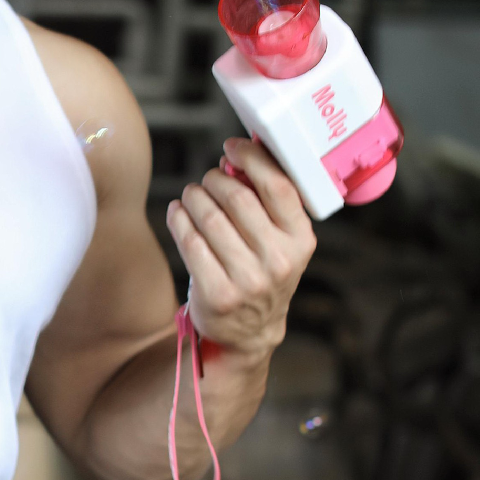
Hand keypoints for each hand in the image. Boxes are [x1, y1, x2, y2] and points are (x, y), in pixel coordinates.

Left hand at [165, 136, 314, 357]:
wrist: (250, 332)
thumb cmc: (261, 272)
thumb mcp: (280, 241)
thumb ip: (265, 202)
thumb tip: (233, 158)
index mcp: (301, 241)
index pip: (278, 186)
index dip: (251, 158)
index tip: (232, 146)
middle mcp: (279, 261)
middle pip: (237, 197)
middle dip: (215, 179)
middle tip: (207, 179)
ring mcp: (248, 280)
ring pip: (209, 217)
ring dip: (193, 197)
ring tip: (191, 195)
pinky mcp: (217, 294)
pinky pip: (190, 242)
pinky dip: (178, 220)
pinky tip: (177, 212)